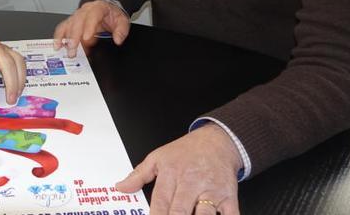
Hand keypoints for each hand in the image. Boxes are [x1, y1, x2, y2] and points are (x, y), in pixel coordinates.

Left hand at [0, 34, 26, 109]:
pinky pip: (20, 61)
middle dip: (11, 85)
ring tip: (16, 96)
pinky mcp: (10, 50)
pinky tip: (18, 86)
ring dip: (19, 81)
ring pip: (17, 62)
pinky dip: (22, 75)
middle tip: (10, 101)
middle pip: (7, 65)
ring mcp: (3, 47)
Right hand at [53, 0, 129, 56]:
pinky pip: (63, 27)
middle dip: (73, 36)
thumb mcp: (122, 20)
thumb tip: (118, 39)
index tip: (87, 39)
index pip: (92, 16)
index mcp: (98, 8)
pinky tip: (57, 45)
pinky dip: (59, 36)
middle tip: (73, 49)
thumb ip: (121, 30)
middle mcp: (85, 10)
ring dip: (65, 38)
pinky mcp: (72, 22)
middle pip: (77, 21)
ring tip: (64, 50)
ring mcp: (77, 16)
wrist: (106, 8)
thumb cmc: (112, 15)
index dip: (88, 27)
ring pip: (68, 24)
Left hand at [115, 124, 241, 214]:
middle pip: (179, 211)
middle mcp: (191, 183)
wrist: (217, 141)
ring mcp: (211, 191)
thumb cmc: (186, 152)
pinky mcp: (229, 197)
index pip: (160, 202)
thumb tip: (120, 187)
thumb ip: (138, 175)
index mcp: (171, 174)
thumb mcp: (158, 157)